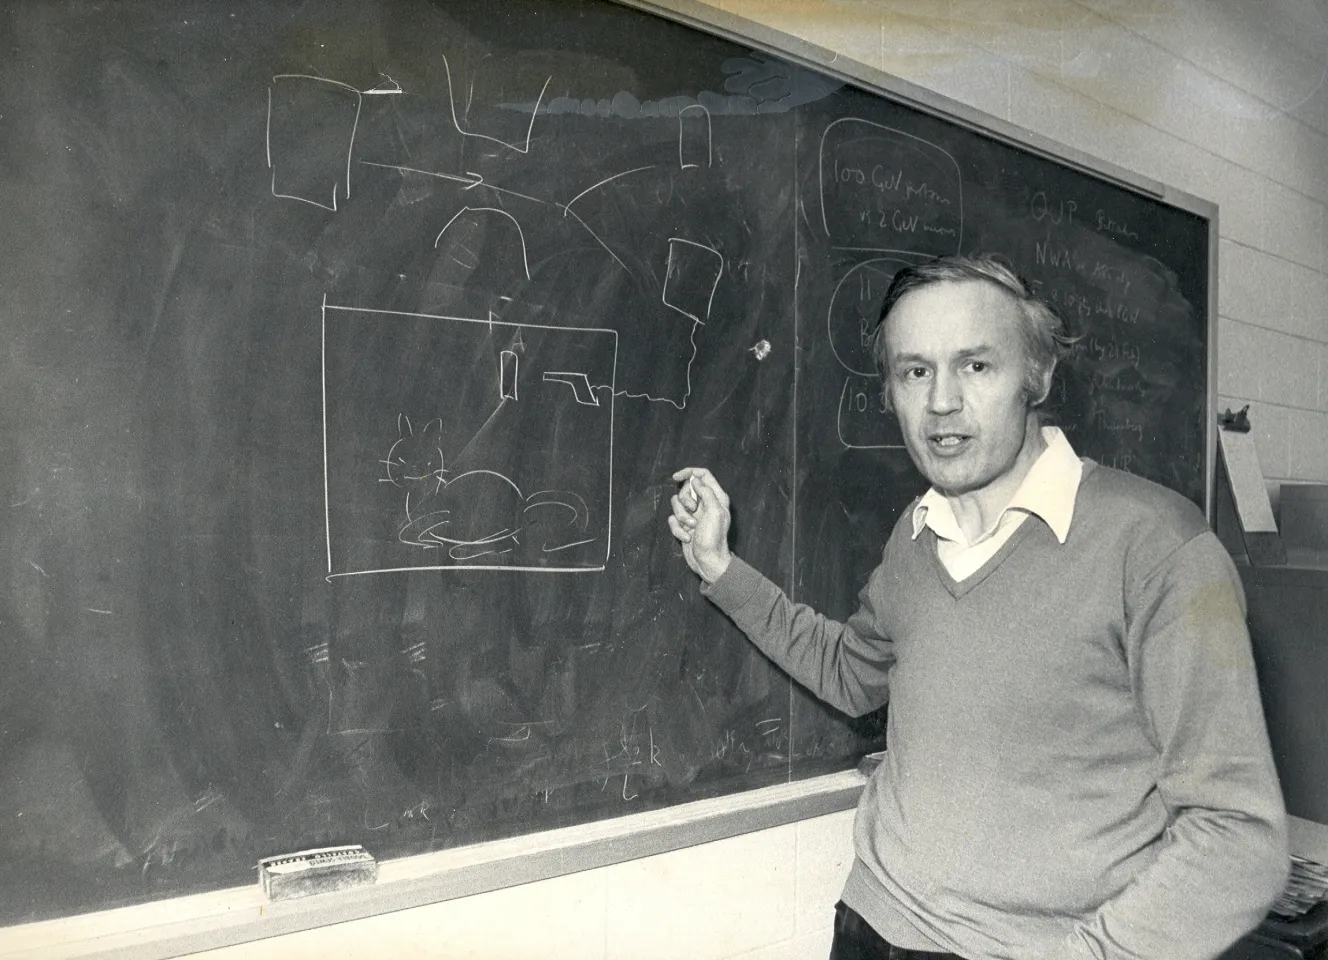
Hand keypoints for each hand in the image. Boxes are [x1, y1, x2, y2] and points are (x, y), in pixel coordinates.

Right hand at [667, 467, 732, 583]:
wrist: (707, 561)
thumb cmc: (714, 538)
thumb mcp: (714, 512)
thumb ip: (706, 492)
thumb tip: (695, 479)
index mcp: (716, 497)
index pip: (703, 475)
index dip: (689, 473)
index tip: (676, 477)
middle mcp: (705, 503)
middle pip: (686, 489)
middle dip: (685, 501)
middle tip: (693, 512)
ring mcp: (694, 515)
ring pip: (677, 504)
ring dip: (681, 517)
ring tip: (691, 528)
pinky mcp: (684, 525)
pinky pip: (672, 519)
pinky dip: (678, 529)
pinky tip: (688, 537)